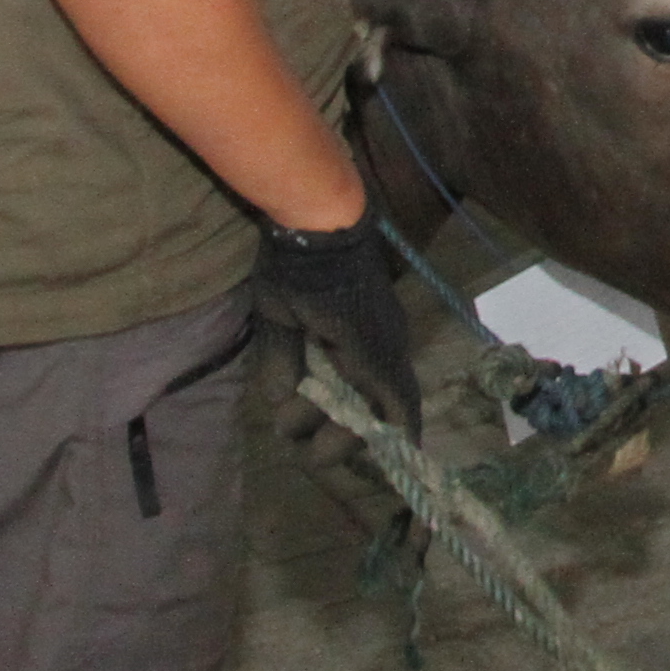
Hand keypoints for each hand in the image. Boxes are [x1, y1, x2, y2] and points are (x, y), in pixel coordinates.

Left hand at [252, 217, 418, 431]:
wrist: (323, 214)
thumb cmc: (297, 266)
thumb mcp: (277, 316)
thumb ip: (280, 363)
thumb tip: (282, 403)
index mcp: (367, 351)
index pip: (392, 411)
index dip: (374, 443)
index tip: (323, 456)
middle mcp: (388, 347)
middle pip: (386, 408)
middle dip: (343, 434)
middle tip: (296, 442)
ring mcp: (387, 334)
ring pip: (379, 391)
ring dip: (341, 411)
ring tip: (290, 416)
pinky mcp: (378, 323)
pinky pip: (373, 370)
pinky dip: (351, 391)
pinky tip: (322, 396)